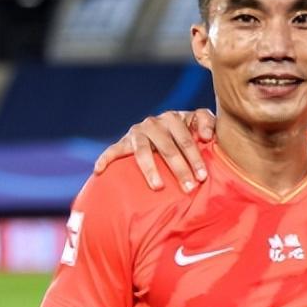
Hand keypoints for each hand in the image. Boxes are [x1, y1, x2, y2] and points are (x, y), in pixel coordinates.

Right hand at [93, 108, 216, 190]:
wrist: (166, 129)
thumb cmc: (188, 130)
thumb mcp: (200, 122)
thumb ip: (208, 122)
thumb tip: (206, 136)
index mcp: (173, 118)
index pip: (185, 140)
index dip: (195, 158)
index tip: (202, 177)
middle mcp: (153, 123)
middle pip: (167, 148)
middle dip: (179, 169)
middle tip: (188, 187)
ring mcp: (137, 132)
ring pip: (143, 152)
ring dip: (151, 170)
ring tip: (158, 187)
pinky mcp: (124, 142)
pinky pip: (113, 151)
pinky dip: (105, 159)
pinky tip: (99, 171)